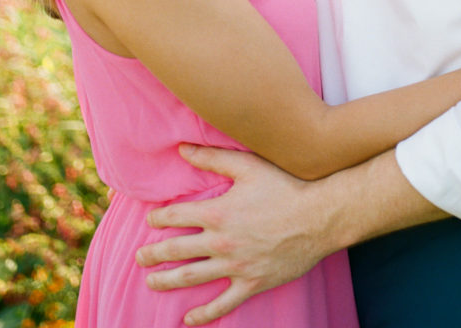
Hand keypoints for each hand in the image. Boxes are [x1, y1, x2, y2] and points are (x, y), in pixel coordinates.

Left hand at [136, 146, 326, 325]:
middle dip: (154, 253)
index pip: (176, 216)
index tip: (150, 220)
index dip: (159, 218)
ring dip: (168, 280)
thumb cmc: (285, 186)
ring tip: (151, 281)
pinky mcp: (252, 282)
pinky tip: (188, 318)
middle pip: (177, 249)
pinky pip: (223, 303)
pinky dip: (204, 314)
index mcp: (218, 212)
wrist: (320, 216)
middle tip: (139, 256)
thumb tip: (182, 149)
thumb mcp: (248, 165)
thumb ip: (212, 158)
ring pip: (192, 277)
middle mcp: (222, 241)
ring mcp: (236, 265)